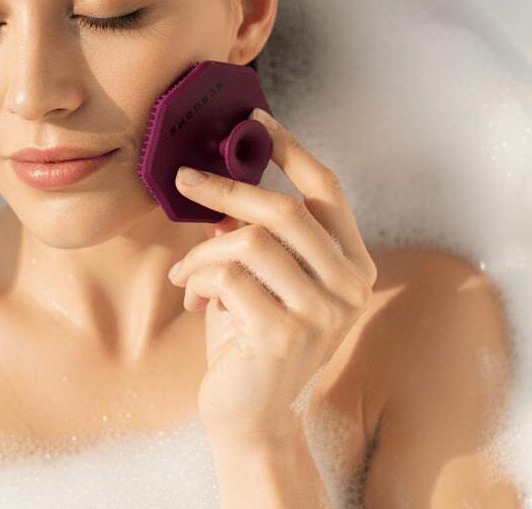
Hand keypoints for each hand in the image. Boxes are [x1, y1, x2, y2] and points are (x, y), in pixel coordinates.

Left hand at [168, 107, 377, 442]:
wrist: (249, 415)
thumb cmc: (251, 336)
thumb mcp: (258, 276)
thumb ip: (252, 232)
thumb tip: (218, 178)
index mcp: (351, 264)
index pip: (327, 190)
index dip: (291, 148)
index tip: (256, 119)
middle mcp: (349, 286)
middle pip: (282, 209)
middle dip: (225, 189)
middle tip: (184, 179)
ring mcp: (322, 312)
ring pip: (246, 242)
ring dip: (202, 252)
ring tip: (185, 273)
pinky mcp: (285, 334)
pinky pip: (224, 276)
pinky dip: (195, 279)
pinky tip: (192, 299)